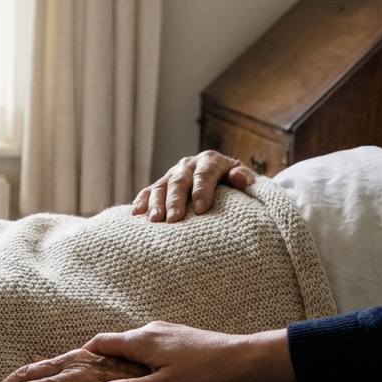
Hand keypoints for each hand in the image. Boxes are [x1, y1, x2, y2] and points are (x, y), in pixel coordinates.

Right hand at [84, 322, 294, 381]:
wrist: (243, 359)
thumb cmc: (204, 376)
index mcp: (140, 341)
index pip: (100, 342)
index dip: (83, 356)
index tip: (73, 370)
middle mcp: (149, 330)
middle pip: (116, 343)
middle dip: (103, 361)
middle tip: (95, 381)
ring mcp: (165, 331)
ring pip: (134, 345)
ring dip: (124, 361)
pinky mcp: (179, 336)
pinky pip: (150, 346)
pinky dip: (142, 359)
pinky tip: (152, 375)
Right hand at [132, 151, 255, 222]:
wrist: (223, 179)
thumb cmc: (235, 185)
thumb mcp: (245, 179)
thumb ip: (244, 177)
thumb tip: (239, 178)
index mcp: (210, 161)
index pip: (204, 174)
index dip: (202, 191)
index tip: (200, 210)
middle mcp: (189, 165)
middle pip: (179, 181)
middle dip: (176, 201)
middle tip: (174, 220)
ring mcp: (173, 174)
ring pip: (161, 186)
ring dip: (156, 203)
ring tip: (154, 220)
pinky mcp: (162, 184)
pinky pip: (148, 191)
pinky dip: (141, 201)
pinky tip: (136, 213)